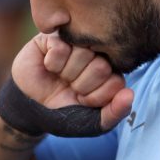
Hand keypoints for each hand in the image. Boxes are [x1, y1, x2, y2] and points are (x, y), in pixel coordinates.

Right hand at [11, 32, 133, 130]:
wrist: (29, 108)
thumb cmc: (62, 113)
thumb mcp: (90, 123)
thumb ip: (114, 113)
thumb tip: (130, 95)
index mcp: (109, 73)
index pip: (116, 81)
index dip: (96, 96)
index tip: (83, 100)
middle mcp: (96, 55)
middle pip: (101, 66)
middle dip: (81, 85)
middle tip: (70, 87)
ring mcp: (75, 43)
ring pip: (82, 53)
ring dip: (66, 73)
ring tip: (59, 76)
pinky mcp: (53, 36)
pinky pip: (60, 47)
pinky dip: (51, 63)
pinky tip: (48, 65)